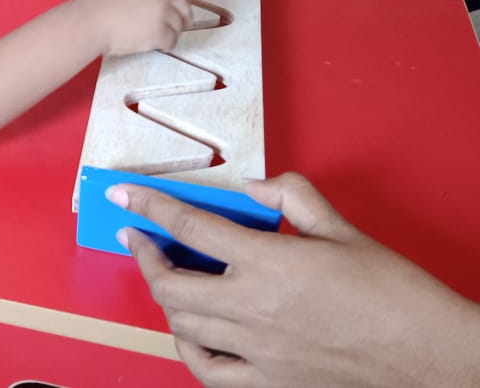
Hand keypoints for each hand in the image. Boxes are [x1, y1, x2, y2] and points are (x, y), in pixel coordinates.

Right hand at [87, 0, 191, 56]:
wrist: (92, 21)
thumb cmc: (103, 7)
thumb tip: (165, 6)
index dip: (178, 5)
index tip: (176, 13)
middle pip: (185, 9)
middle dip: (181, 21)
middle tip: (174, 30)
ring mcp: (163, 11)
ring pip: (179, 28)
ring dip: (171, 34)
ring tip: (154, 39)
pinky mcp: (161, 31)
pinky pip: (172, 42)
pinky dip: (166, 46)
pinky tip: (154, 46)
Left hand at [107, 173, 479, 387]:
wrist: (432, 358)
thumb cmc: (393, 294)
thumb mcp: (343, 230)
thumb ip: (292, 197)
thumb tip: (254, 187)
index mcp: (270, 263)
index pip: (189, 226)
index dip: (149, 207)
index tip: (122, 196)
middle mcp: (253, 308)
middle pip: (170, 284)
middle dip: (144, 255)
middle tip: (138, 236)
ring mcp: (258, 352)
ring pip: (182, 326)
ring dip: (164, 298)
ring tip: (167, 277)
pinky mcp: (270, 383)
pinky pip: (210, 372)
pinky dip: (190, 349)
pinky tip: (191, 332)